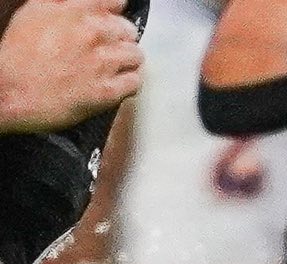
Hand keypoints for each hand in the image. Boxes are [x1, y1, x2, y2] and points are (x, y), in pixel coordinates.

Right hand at [0, 0, 141, 133]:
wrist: (11, 92)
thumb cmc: (16, 56)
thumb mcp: (34, 13)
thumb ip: (62, 4)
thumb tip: (78, 3)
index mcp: (76, 12)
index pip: (115, 1)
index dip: (115, 12)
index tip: (113, 18)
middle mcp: (93, 34)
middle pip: (128, 30)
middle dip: (119, 38)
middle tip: (107, 48)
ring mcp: (103, 63)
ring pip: (136, 56)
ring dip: (126, 60)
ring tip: (111, 67)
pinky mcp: (108, 91)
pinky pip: (135, 82)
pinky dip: (128, 83)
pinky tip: (115, 84)